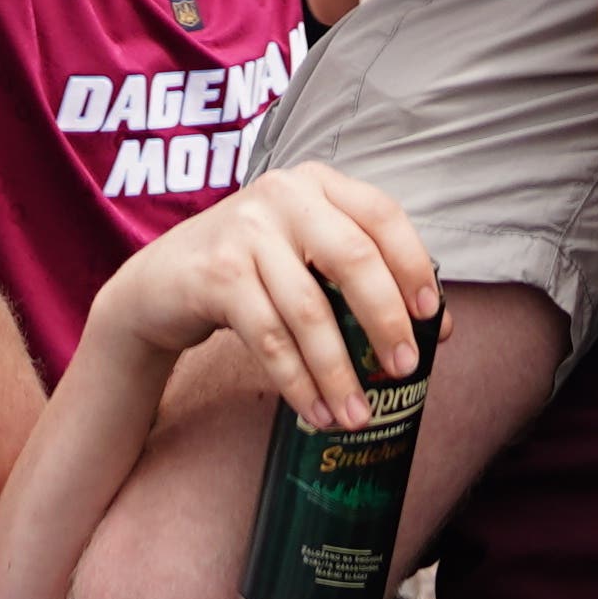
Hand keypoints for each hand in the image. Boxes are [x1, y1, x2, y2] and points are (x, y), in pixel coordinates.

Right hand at [84, 164, 442, 435]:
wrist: (160, 282)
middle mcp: (284, 195)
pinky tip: (315, 411)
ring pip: (309, 309)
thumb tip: (436, 328)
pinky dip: (297, 381)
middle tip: (405, 370)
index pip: (382, 215)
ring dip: (339, 370)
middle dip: (385, 320)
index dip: (414, 265)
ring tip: (357, 415)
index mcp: (317, 183)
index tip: (433, 318)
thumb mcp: (304, 255)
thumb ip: (359, 276)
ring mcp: (246, 230)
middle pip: (353, 258)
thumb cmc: (252, 271)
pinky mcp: (217, 273)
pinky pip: (269, 337)